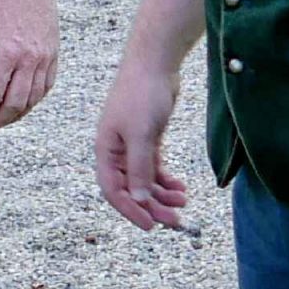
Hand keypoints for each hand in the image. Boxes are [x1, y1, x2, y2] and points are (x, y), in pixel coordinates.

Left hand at [0, 0, 57, 132]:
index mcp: (6, 53)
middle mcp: (29, 60)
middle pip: (14, 104)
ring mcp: (45, 58)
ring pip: (32, 99)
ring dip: (16, 115)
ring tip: (1, 119)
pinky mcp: (54, 53)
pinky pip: (46, 86)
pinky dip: (34, 100)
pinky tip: (22, 104)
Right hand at [94, 60, 188, 229]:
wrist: (155, 62)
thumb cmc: (142, 94)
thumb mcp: (141, 135)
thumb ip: (138, 168)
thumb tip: (137, 199)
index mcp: (106, 150)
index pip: (112, 190)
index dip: (130, 210)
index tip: (151, 225)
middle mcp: (116, 150)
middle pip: (131, 188)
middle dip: (152, 206)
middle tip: (175, 220)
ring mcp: (132, 144)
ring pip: (144, 179)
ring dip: (162, 194)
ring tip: (183, 202)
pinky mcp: (148, 137)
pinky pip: (154, 167)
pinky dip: (166, 179)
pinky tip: (180, 187)